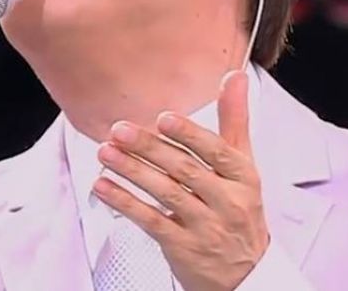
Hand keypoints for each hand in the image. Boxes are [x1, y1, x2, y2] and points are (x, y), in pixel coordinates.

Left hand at [93, 70, 269, 290]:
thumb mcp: (242, 165)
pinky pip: (150, 221)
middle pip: (185, 171)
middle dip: (149, 149)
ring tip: (104, 152)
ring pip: (166, 194)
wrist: (246, 273)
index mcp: (243, 177)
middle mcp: (228, 202)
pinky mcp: (182, 247)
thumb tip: (234, 76)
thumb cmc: (237, 207)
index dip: (190, 135)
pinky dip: (124, 202)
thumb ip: (235, 121)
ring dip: (132, 171)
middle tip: (118, 129)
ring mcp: (206, 227)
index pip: (217, 153)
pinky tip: (101, 186)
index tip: (163, 118)